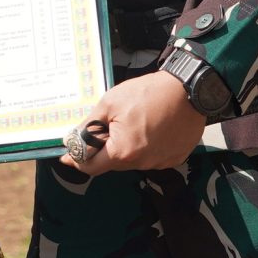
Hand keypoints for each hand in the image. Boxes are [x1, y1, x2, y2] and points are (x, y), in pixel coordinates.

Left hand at [72, 71, 210, 174]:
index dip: (77, 161)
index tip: (69, 156)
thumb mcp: (110, 103)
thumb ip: (88, 126)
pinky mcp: (174, 158)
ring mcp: (160, 162)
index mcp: (123, 152)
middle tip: (105, 128)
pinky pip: (152, 157)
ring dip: (126, 147)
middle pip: (112, 163)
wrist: (189, 89)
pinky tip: (150, 128)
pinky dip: (146, 146)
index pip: (91, 167)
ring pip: (132, 160)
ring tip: (134, 122)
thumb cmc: (149, 93)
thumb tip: (72, 140)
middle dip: (104, 149)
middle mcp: (142, 163)